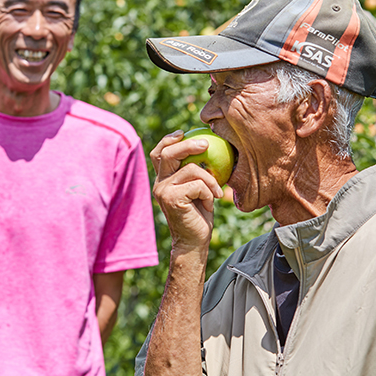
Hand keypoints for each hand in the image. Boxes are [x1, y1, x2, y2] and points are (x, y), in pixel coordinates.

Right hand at [150, 130, 223, 251]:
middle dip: (188, 145)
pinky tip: (210, 204)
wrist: (194, 242)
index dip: (169, 140)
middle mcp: (159, 183)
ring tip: (216, 192)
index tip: (183, 133)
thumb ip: (195, 172)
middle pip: (169, 153)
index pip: (159, 153)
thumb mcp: (197, 189)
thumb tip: (207, 148)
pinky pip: (198, 185)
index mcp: (163, 179)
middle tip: (206, 144)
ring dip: (210, 180)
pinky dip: (209, 192)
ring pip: (191, 169)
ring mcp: (163, 191)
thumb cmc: (199, 215)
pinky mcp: (171, 198)